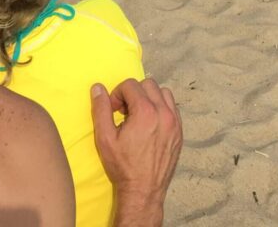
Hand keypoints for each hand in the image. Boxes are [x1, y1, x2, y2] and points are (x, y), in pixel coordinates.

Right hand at [92, 78, 181, 222]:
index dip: (117, 93)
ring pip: (163, 93)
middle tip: (124, 112)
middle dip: (133, 93)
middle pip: (148, 84)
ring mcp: (175, 122)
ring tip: (139, 116)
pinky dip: (161, 109)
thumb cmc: (123, 166)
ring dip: (149, 98)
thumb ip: (101, 109)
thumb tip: (97, 88)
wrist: (143, 192)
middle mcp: (163, 113)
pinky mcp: (180, 132)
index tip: (113, 110)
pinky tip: (151, 124)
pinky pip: (172, 108)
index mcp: (145, 111)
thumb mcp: (105, 138)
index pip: (130, 85)